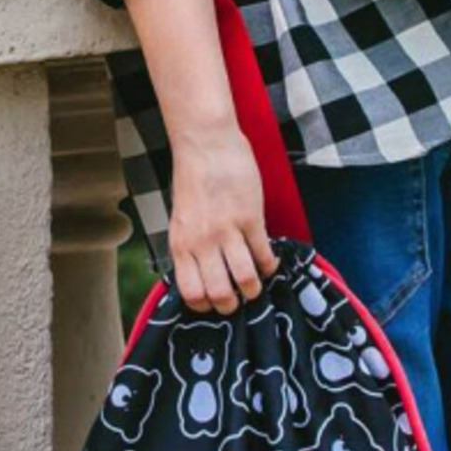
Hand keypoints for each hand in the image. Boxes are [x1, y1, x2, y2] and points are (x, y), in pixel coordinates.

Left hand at [169, 124, 280, 313]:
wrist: (205, 143)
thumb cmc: (193, 179)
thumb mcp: (180, 219)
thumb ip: (189, 246)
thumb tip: (200, 275)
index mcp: (181, 244)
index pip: (191, 293)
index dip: (205, 306)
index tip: (214, 302)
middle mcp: (201, 242)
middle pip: (219, 294)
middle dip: (233, 305)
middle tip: (239, 299)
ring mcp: (227, 231)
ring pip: (245, 279)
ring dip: (254, 289)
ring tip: (256, 284)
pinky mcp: (250, 217)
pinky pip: (264, 254)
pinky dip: (270, 265)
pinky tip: (270, 262)